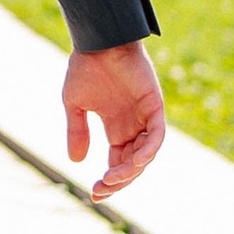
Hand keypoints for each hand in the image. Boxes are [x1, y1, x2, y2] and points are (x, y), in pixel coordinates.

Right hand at [64, 42, 165, 200]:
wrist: (97, 40)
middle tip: (101, 189)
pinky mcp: (154, 105)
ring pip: (145, 154)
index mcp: (116, 127)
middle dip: (118, 180)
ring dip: (131, 169)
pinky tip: (136, 162)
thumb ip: (77, 131)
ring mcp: (145, 116)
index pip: (117, 162)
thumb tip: (76, 162)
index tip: (94, 193)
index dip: (110, 180)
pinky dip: (149, 150)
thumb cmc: (86, 66)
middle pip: (132, 163)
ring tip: (113, 178)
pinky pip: (157, 135)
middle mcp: (133, 125)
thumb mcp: (75, 104)